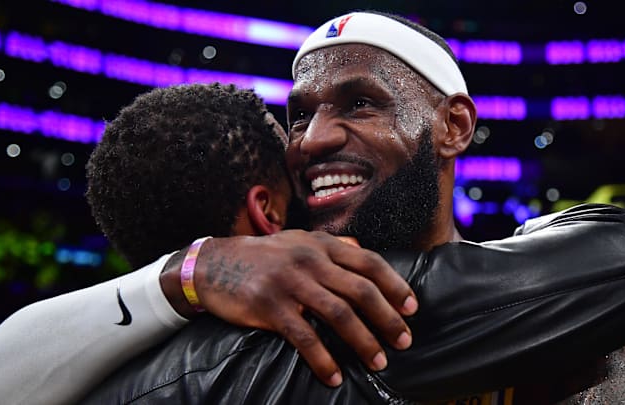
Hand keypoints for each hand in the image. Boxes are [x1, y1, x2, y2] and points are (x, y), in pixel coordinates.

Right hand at [161, 230, 417, 386]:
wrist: (212, 264)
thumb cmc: (262, 255)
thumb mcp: (297, 240)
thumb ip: (330, 246)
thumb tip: (361, 248)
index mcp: (321, 245)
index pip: (369, 262)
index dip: (394, 285)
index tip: (412, 308)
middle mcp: (310, 260)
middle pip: (360, 290)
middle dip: (387, 318)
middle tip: (404, 341)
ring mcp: (290, 283)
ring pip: (338, 314)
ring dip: (363, 341)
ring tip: (377, 362)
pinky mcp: (270, 306)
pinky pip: (305, 337)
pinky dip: (323, 359)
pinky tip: (334, 376)